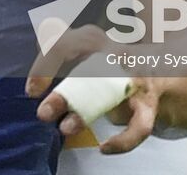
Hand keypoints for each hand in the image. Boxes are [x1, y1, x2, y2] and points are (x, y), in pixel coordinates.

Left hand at [26, 24, 158, 154]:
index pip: (64, 44)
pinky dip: (124, 140)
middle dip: (65, 93)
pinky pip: (140, 125)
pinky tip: (105, 148)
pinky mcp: (148, 104)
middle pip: (88, 69)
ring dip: (86, 113)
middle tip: (43, 113)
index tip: (31, 91)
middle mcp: (115, 54)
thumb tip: (38, 52)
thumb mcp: (78, 46)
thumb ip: (55, 47)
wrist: (154, 67)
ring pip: (111, 95)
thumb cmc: (104, 59)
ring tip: (66, 128)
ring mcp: (134, 78)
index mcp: (92, 39)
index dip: (44, 67)